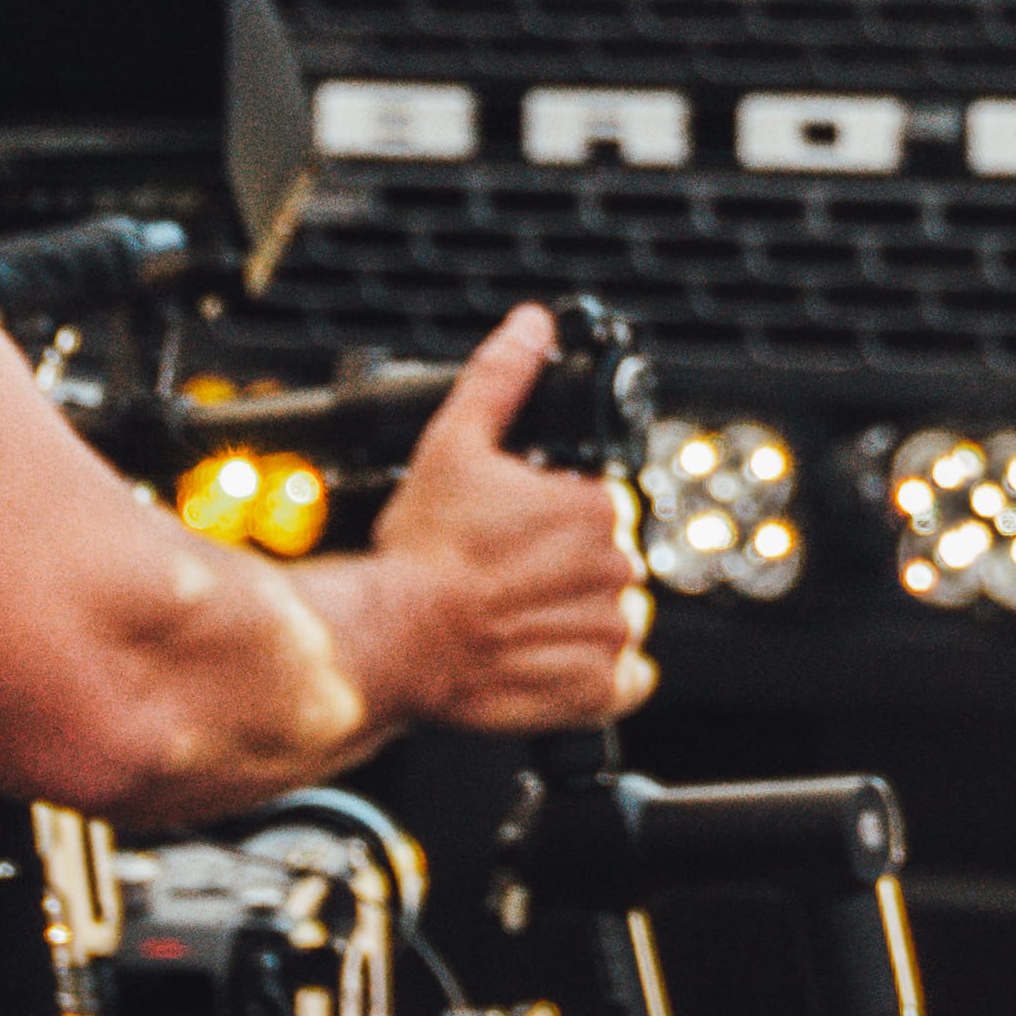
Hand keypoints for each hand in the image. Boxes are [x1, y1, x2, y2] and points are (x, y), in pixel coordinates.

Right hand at [320, 304, 659, 736]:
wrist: (392, 639)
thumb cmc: (419, 551)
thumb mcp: (453, 443)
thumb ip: (501, 379)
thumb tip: (533, 326)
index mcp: (595, 509)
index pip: (600, 509)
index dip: (555, 520)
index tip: (515, 534)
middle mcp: (616, 570)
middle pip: (607, 563)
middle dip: (565, 569)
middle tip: (505, 577)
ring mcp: (610, 632)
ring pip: (614, 617)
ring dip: (577, 618)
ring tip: (514, 617)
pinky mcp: (597, 689)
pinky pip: (623, 680)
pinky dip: (594, 673)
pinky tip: (544, 655)